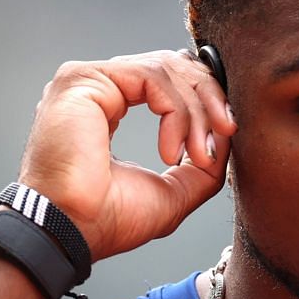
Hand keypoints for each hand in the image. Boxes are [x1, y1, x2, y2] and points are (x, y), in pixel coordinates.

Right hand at [17, 50, 235, 261]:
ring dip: (196, 112)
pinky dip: (174, 111)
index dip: (205, 99)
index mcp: (110, 107)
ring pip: (166, 69)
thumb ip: (202, 163)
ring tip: (199, 153)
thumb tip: (226, 136)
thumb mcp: (174, 191)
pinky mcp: (85, 78)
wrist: (71, 232)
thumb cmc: (106, 219)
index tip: (227, 132)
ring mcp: (88, 80)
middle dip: (208, 99)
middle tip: (226, 132)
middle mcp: (98, 89)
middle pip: (172, 66)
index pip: (168, 80)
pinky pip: (151, 77)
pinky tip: (170, 150)